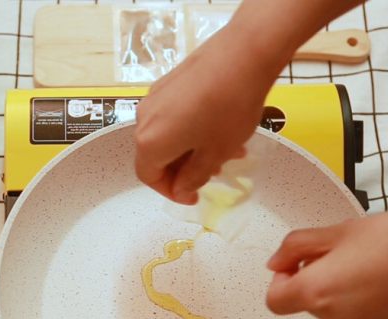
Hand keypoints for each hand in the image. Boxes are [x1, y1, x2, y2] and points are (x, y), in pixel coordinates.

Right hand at [134, 0, 365, 204]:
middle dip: (183, 170)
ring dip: (189, 149)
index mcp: (150, 143)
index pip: (149, 177)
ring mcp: (155, 98)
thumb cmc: (229, 107)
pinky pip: (172, 115)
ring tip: (223, 150)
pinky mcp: (168, 82)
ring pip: (166, 134)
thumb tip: (182, 188)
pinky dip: (189, 128)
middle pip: (155, 155)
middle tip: (211, 175)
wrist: (243, 53)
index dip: (170, 191)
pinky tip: (218, 125)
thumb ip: (194, 177)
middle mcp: (144, 119)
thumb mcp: (216, 152)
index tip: (193, 196)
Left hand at [266, 210, 387, 318]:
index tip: (297, 262)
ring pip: (330, 309)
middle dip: (314, 277)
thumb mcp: (338, 232)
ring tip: (367, 262)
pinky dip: (357, 298)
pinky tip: (380, 276)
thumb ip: (296, 247)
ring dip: (337, 287)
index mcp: (315, 293)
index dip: (281, 279)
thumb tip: (275, 262)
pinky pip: (353, 315)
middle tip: (343, 252)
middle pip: (304, 303)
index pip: (274, 301)